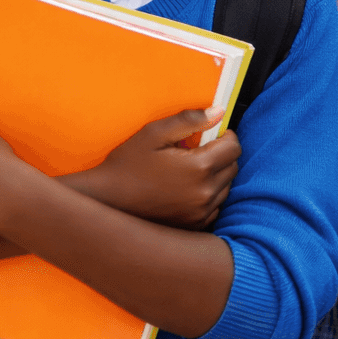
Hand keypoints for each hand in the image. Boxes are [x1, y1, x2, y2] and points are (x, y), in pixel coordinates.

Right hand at [66, 109, 239, 229]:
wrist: (103, 200)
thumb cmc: (126, 165)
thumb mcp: (153, 134)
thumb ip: (190, 120)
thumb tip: (219, 112)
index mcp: (199, 168)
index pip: (234, 147)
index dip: (225, 136)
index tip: (213, 134)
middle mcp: (204, 193)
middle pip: (233, 167)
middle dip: (221, 155)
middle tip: (198, 150)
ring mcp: (200, 213)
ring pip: (226, 187)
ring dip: (216, 176)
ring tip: (189, 170)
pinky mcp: (194, 226)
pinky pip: (215, 206)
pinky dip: (208, 196)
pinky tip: (186, 189)